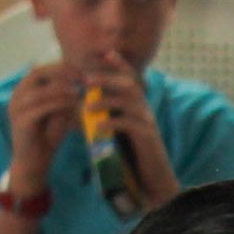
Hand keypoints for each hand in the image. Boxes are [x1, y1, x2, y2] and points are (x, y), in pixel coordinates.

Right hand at [5, 60, 82, 191]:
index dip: (61, 67)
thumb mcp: (59, 113)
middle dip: (62, 73)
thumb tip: (81, 82)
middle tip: (82, 77)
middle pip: (37, 73)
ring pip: (39, 90)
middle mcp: (17, 95)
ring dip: (62, 89)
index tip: (82, 71)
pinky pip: (41, 107)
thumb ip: (64, 98)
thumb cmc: (47, 137)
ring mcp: (17, 108)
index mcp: (24, 91)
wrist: (34, 161)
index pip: (41, 69)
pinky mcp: (22, 121)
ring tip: (80, 92)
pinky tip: (74, 104)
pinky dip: (59, 103)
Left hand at [84, 59, 177, 207]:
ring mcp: (148, 124)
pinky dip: (111, 123)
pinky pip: (129, 124)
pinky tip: (98, 127)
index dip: (120, 64)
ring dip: (105, 101)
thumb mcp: (119, 132)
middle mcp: (145, 111)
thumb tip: (80, 106)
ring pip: (130, 102)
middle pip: (130, 84)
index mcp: (138, 106)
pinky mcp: (148, 138)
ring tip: (85, 107)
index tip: (105, 53)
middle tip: (85, 80)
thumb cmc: (133, 156)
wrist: (153, 180)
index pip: (131, 78)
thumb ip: (107, 117)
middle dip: (107, 79)